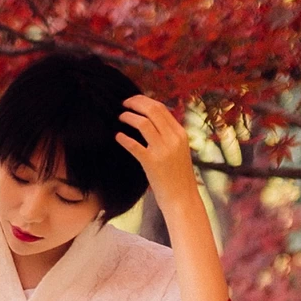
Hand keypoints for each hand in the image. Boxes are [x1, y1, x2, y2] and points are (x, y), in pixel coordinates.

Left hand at [118, 92, 202, 210]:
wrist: (183, 199)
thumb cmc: (178, 176)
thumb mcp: (179, 151)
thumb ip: (168, 136)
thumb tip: (150, 121)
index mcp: (180, 134)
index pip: (161, 108)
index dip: (144, 101)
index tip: (133, 101)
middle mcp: (173, 139)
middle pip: (152, 110)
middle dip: (135, 103)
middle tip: (123, 104)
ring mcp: (163, 150)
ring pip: (143, 123)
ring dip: (128, 117)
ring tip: (120, 117)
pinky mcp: (152, 163)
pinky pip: (134, 145)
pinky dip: (124, 138)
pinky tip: (118, 136)